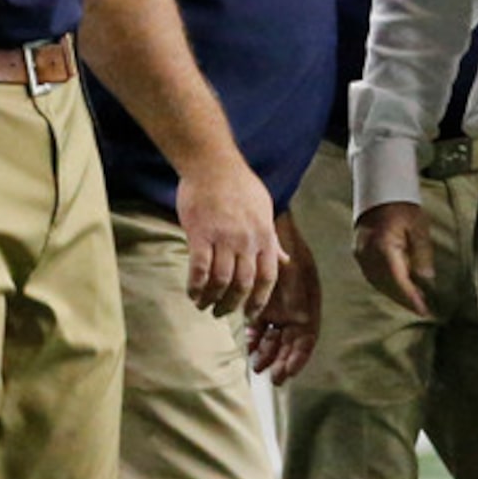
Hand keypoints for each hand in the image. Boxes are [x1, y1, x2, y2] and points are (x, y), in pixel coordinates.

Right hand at [175, 156, 281, 317]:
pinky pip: (199, 268)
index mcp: (264, 236)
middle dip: (232, 305)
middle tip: (222, 313)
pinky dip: (196, 286)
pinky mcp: (200, 234)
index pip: (268, 277)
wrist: (212, 165)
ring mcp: (224, 238)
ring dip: (212, 299)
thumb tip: (285, 260)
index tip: (250, 314)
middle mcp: (247, 240)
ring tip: (204, 305)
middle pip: (244, 284)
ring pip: (221, 280)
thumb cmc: (239, 187)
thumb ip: (273, 240)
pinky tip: (192, 293)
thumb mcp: (264, 212)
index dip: (259, 300)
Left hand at [247, 214, 320, 383]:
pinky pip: (261, 331)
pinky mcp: (264, 310)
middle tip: (273, 376)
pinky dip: (256, 341)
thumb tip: (288, 283)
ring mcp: (280, 312)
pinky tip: (250, 347)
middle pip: (291, 345)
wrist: (276, 238)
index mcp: (307, 306)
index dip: (298, 357)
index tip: (288, 371)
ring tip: (258, 365)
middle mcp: (296, 313)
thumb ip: (288, 277)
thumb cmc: (287, 251)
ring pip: (275, 341)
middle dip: (283, 361)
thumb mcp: (291, 263)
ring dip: (269, 355)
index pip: (306, 339)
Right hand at [354, 200, 434, 316]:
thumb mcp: (418, 227)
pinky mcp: (359, 255)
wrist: (379, 193)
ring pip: (379, 283)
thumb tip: (426, 279)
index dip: (410, 297)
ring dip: (396, 294)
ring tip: (415, 302)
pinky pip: (373, 276)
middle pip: (387, 285)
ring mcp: (361, 255)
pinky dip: (387, 285)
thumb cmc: (401, 207)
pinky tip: (400, 288)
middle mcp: (368, 254)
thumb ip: (423, 253)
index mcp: (383, 246)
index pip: (398, 280)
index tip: (423, 310)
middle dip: (405, 299)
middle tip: (423, 310)